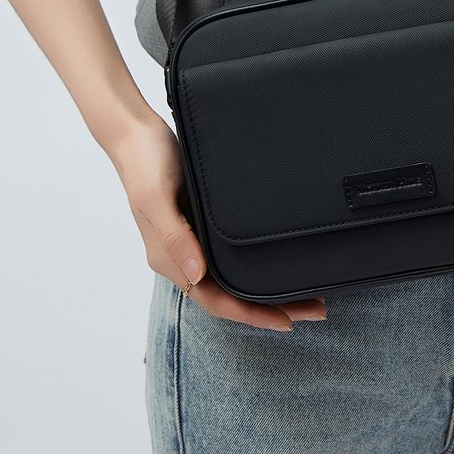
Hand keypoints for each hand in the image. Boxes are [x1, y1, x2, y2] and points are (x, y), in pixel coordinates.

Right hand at [109, 108, 326, 330]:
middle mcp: (183, 256)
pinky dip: (257, 263)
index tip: (287, 321)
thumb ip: (175, 238)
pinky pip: (232, 254)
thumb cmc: (145, 163)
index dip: (252, 315)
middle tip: (316, 309)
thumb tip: (198, 273)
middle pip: (232, 295)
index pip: (216, 301)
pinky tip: (278, 259)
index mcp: (170, 259)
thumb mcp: (158, 199)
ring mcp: (193, 240)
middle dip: (272, 307)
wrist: (136, 132)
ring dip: (269, 289)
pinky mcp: (201, 222)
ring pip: (235, 277)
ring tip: (308, 291)